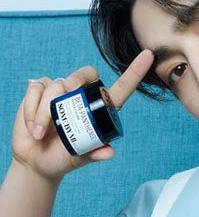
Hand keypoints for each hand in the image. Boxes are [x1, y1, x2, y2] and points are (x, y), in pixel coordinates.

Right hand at [11, 49, 153, 181]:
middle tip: (68, 90)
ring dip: (45, 112)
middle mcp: (82, 96)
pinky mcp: (39, 90)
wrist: (36, 161)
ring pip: (57, 85)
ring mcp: (60, 91)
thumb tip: (109, 152)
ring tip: (41, 133)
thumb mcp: (81, 157)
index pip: (121, 87)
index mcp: (100, 108)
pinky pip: (36, 89)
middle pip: (88, 73)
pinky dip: (32, 109)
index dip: (135, 71)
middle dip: (77, 78)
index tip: (149, 55)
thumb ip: (95, 153)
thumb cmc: (64, 157)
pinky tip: (33, 127)